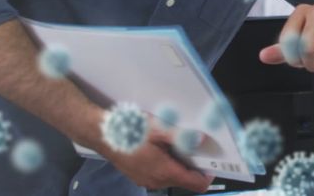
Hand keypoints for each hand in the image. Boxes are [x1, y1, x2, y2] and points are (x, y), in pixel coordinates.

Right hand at [95, 113, 215, 191]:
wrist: (101, 134)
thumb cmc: (129, 130)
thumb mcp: (158, 129)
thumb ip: (182, 136)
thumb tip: (202, 140)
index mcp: (165, 172)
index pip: (197, 184)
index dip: (208, 174)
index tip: (212, 160)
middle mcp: (157, 181)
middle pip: (185, 180)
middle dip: (193, 165)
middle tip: (195, 145)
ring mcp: (146, 181)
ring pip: (173, 178)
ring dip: (179, 164)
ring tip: (176, 143)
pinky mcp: (139, 177)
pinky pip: (160, 175)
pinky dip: (167, 164)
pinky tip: (161, 147)